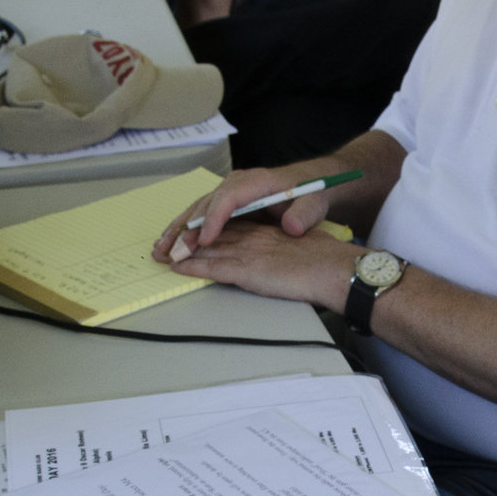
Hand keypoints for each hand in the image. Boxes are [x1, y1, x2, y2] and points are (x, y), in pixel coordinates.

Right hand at [151, 164, 333, 262]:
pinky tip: (172, 242)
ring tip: (160, 247)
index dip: (213, 220)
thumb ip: (305, 215)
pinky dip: (185, 228)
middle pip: (206, 204)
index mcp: (256, 181)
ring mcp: (229, 191)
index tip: (203, 240)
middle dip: (187, 228)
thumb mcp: (314, 203)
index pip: (228, 198)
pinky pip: (201, 214)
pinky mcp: (225, 202)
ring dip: (178, 229)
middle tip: (172, 249)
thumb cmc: (310, 193)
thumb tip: (290, 226)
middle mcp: (237, 183)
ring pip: (198, 209)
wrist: (309, 183)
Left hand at [164, 220, 355, 309]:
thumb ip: (278, 246)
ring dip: (180, 252)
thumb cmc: (324, 261)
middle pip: (210, 234)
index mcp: (264, 229)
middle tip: (162, 244)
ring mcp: (248, 252)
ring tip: (161, 256)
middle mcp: (252, 236)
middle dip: (183, 237)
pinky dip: (193, 267)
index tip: (187, 232)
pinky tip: (177, 268)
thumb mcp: (297, 245)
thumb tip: (271, 250)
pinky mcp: (248, 270)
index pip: (227, 225)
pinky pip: (213, 268)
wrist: (335, 269)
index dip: (203, 228)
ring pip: (206, 249)